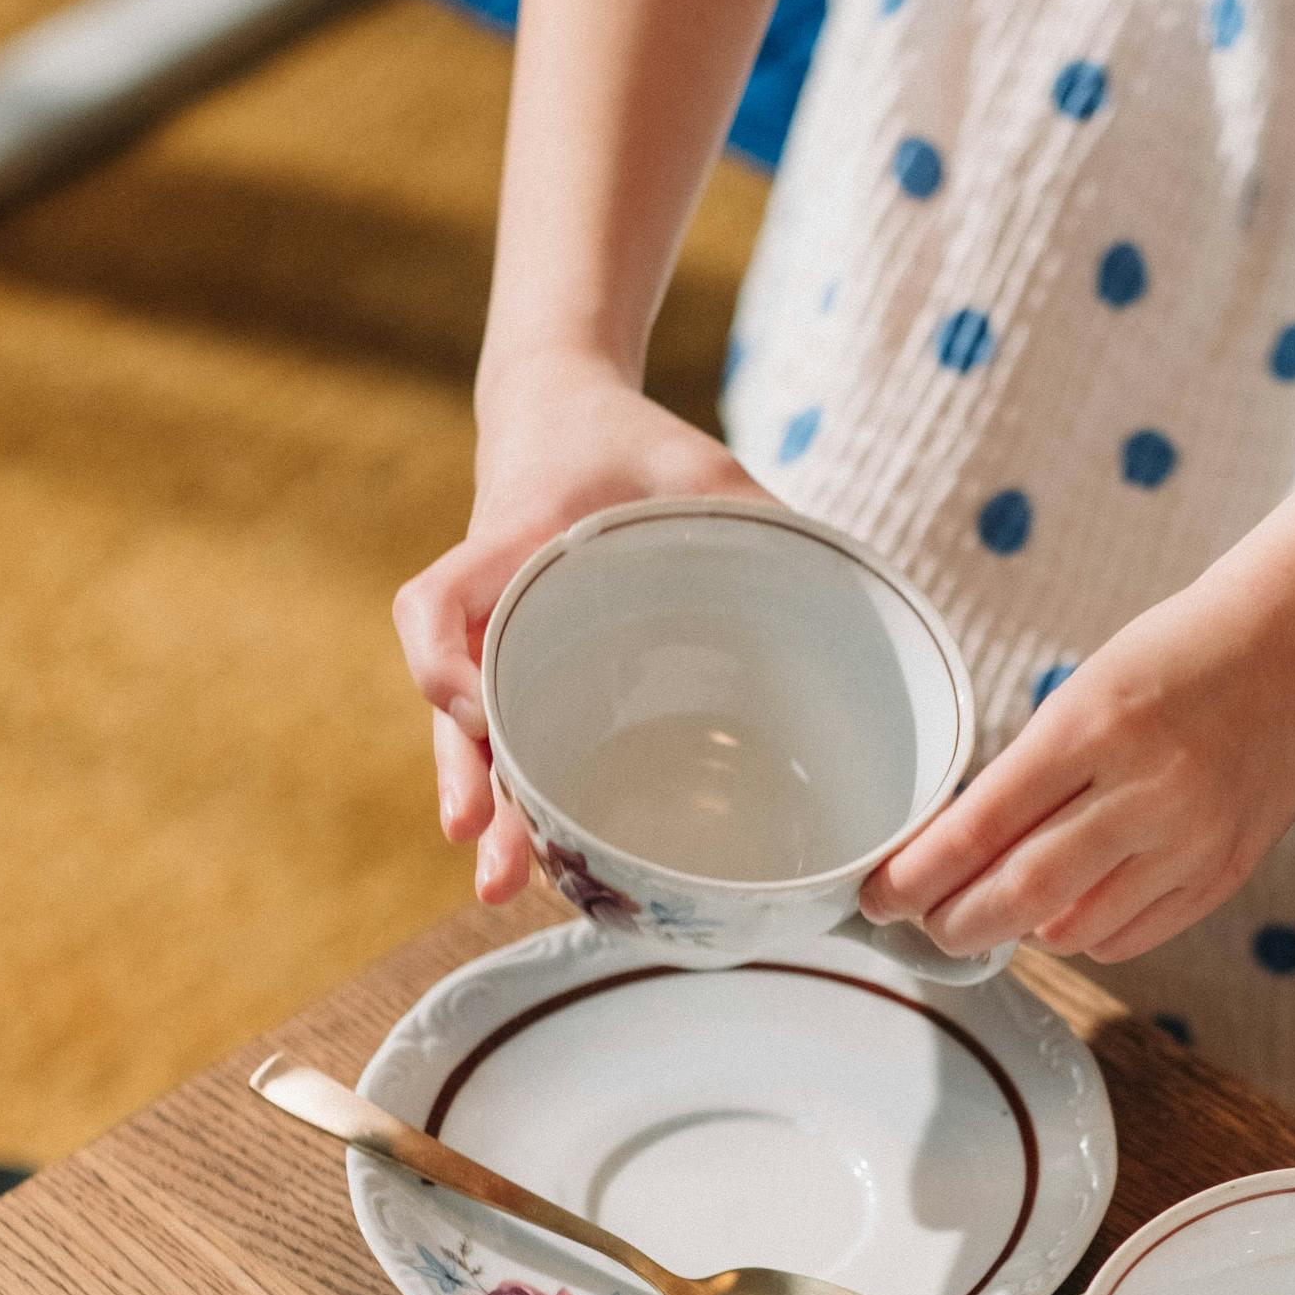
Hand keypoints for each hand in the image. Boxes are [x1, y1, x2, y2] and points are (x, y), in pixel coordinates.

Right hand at [393, 352, 765, 904]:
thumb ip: (759, 519)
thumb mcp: (700, 466)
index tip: (469, 709)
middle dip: (468, 779)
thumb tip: (855, 596)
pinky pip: (512, 734)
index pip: (438, 604)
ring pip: (475, 739)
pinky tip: (549, 855)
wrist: (558, 406)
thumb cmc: (629, 442)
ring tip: (503, 888)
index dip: (441, 660)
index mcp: (512, 543)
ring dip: (491, 811)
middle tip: (477, 843)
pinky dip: (524, 793)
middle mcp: (489, 603)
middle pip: (452, 704)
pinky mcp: (523, 664)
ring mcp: (500, 640)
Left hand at [860, 558, 1294, 966]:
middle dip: (954, 922)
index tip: (878, 895)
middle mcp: (1145, 791)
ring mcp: (1191, 840)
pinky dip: (1083, 935)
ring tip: (991, 913)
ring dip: (1018, 930)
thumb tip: (963, 851)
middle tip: (923, 925)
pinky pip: (1131, 936)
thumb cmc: (1185, 653)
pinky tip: (1068, 912)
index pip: (980, 826)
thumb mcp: (1089, 688)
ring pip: (1073, 928)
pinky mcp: (1225, 873)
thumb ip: (1033, 770)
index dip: (916, 875)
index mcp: (1095, 726)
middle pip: (1020, 894)